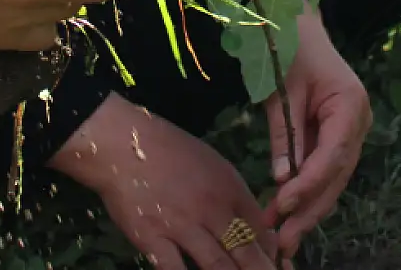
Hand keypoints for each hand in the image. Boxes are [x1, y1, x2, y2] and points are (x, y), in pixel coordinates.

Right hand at [51, 94, 281, 269]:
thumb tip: (254, 228)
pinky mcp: (152, 239)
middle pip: (247, 252)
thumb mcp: (211, 163)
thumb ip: (233, 195)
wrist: (122, 143)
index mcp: (229, 186)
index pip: (261, 228)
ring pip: (218, 266)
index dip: (272, 253)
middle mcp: (211, 208)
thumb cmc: (169, 150)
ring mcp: (182, 225)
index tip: (278, 266)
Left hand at [261, 12, 370, 259]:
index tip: (282, 205)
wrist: (297, 25)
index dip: (308, 185)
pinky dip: (307, 191)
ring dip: (308, 208)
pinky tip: (288, 213)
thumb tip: (281, 180)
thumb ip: (283, 135)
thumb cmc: (289, 48)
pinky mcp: (337, 135)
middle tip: (284, 241)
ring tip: (282, 237)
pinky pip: (324, 169)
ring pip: (332, 179)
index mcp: (351, 105)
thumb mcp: (281, 89)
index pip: (333, 156)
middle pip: (336, 176)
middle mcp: (359, 122)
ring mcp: (352, 131)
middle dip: (309, 210)